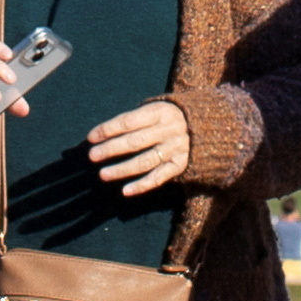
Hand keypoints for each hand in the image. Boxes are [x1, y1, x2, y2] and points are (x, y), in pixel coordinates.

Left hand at [78, 99, 196, 197]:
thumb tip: (102, 135)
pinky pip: (159, 177)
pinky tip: (125, 191)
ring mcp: (176, 148)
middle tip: (92, 156)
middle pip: (136, 141)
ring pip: (145, 161)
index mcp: (160, 111)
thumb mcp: (155, 110)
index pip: (129, 121)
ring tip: (103, 174)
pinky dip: (142, 185)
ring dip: (122, 169)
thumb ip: (134, 120)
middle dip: (111, 149)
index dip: (108, 129)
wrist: (209, 126)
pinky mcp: (180, 165)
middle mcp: (169, 130)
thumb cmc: (168, 118)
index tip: (91, 138)